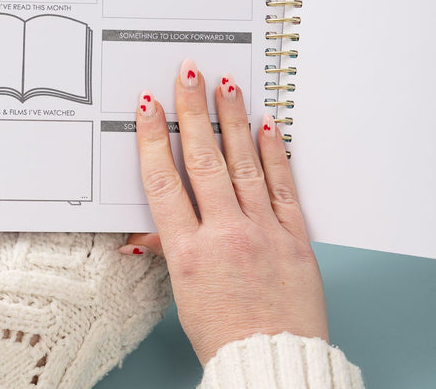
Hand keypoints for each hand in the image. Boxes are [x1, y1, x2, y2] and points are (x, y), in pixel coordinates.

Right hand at [124, 59, 327, 365]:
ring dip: (233, 120)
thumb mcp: (183, 293)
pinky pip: (283, 187)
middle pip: (203, 160)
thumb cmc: (224, 333)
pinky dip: (274, 154)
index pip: (164, 181)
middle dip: (193, 111)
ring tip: (226, 85)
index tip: (149, 106)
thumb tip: (141, 231)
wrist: (275, 365)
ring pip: (243, 164)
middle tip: (188, 74)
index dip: (154, 138)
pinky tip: (267, 126)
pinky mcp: (295, 237)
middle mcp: (225, 235)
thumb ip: (165, 250)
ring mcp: (263, 232)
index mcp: (189, 252)